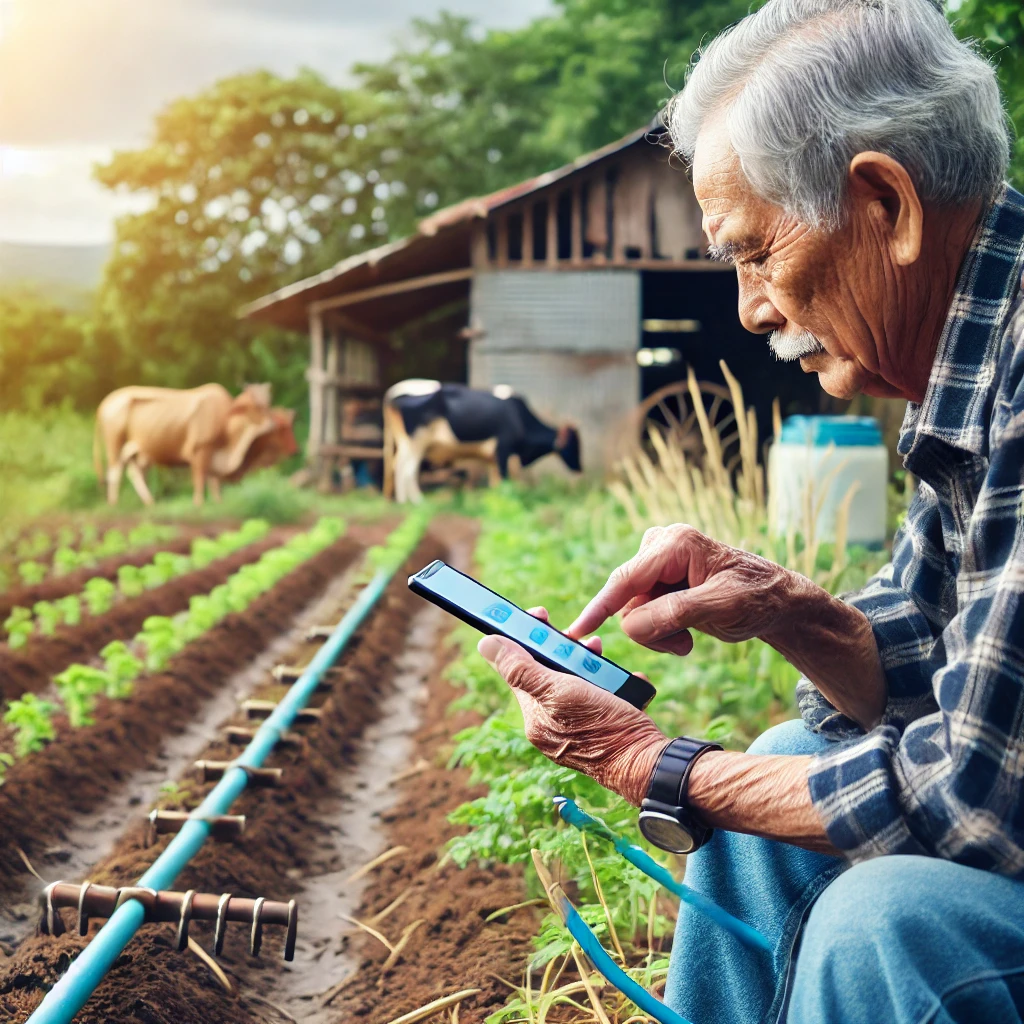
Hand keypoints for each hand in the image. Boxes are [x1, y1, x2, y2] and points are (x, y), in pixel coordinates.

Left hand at [477, 606, 669, 805]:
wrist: (649, 764)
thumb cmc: (604, 728)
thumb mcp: (559, 692)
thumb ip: (521, 669)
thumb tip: (485, 643)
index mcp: (535, 717)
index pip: (519, 668)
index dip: (526, 638)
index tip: (540, 615)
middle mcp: (552, 724)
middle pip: (549, 673)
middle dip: (564, 649)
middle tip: (581, 638)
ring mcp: (578, 727)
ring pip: (576, 681)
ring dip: (589, 661)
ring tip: (601, 651)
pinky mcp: (603, 726)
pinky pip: (600, 694)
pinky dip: (610, 681)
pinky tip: (621, 677)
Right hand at [568, 523, 793, 655]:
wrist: (778, 603)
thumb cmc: (757, 598)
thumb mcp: (719, 607)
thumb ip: (673, 614)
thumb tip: (630, 625)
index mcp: (675, 544)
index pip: (626, 579)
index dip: (600, 608)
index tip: (576, 631)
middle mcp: (662, 548)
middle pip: (628, 599)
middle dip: (651, 627)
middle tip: (683, 643)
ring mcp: (659, 566)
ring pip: (633, 611)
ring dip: (657, 632)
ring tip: (688, 638)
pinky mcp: (661, 582)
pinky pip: (642, 613)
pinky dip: (660, 630)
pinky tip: (685, 633)